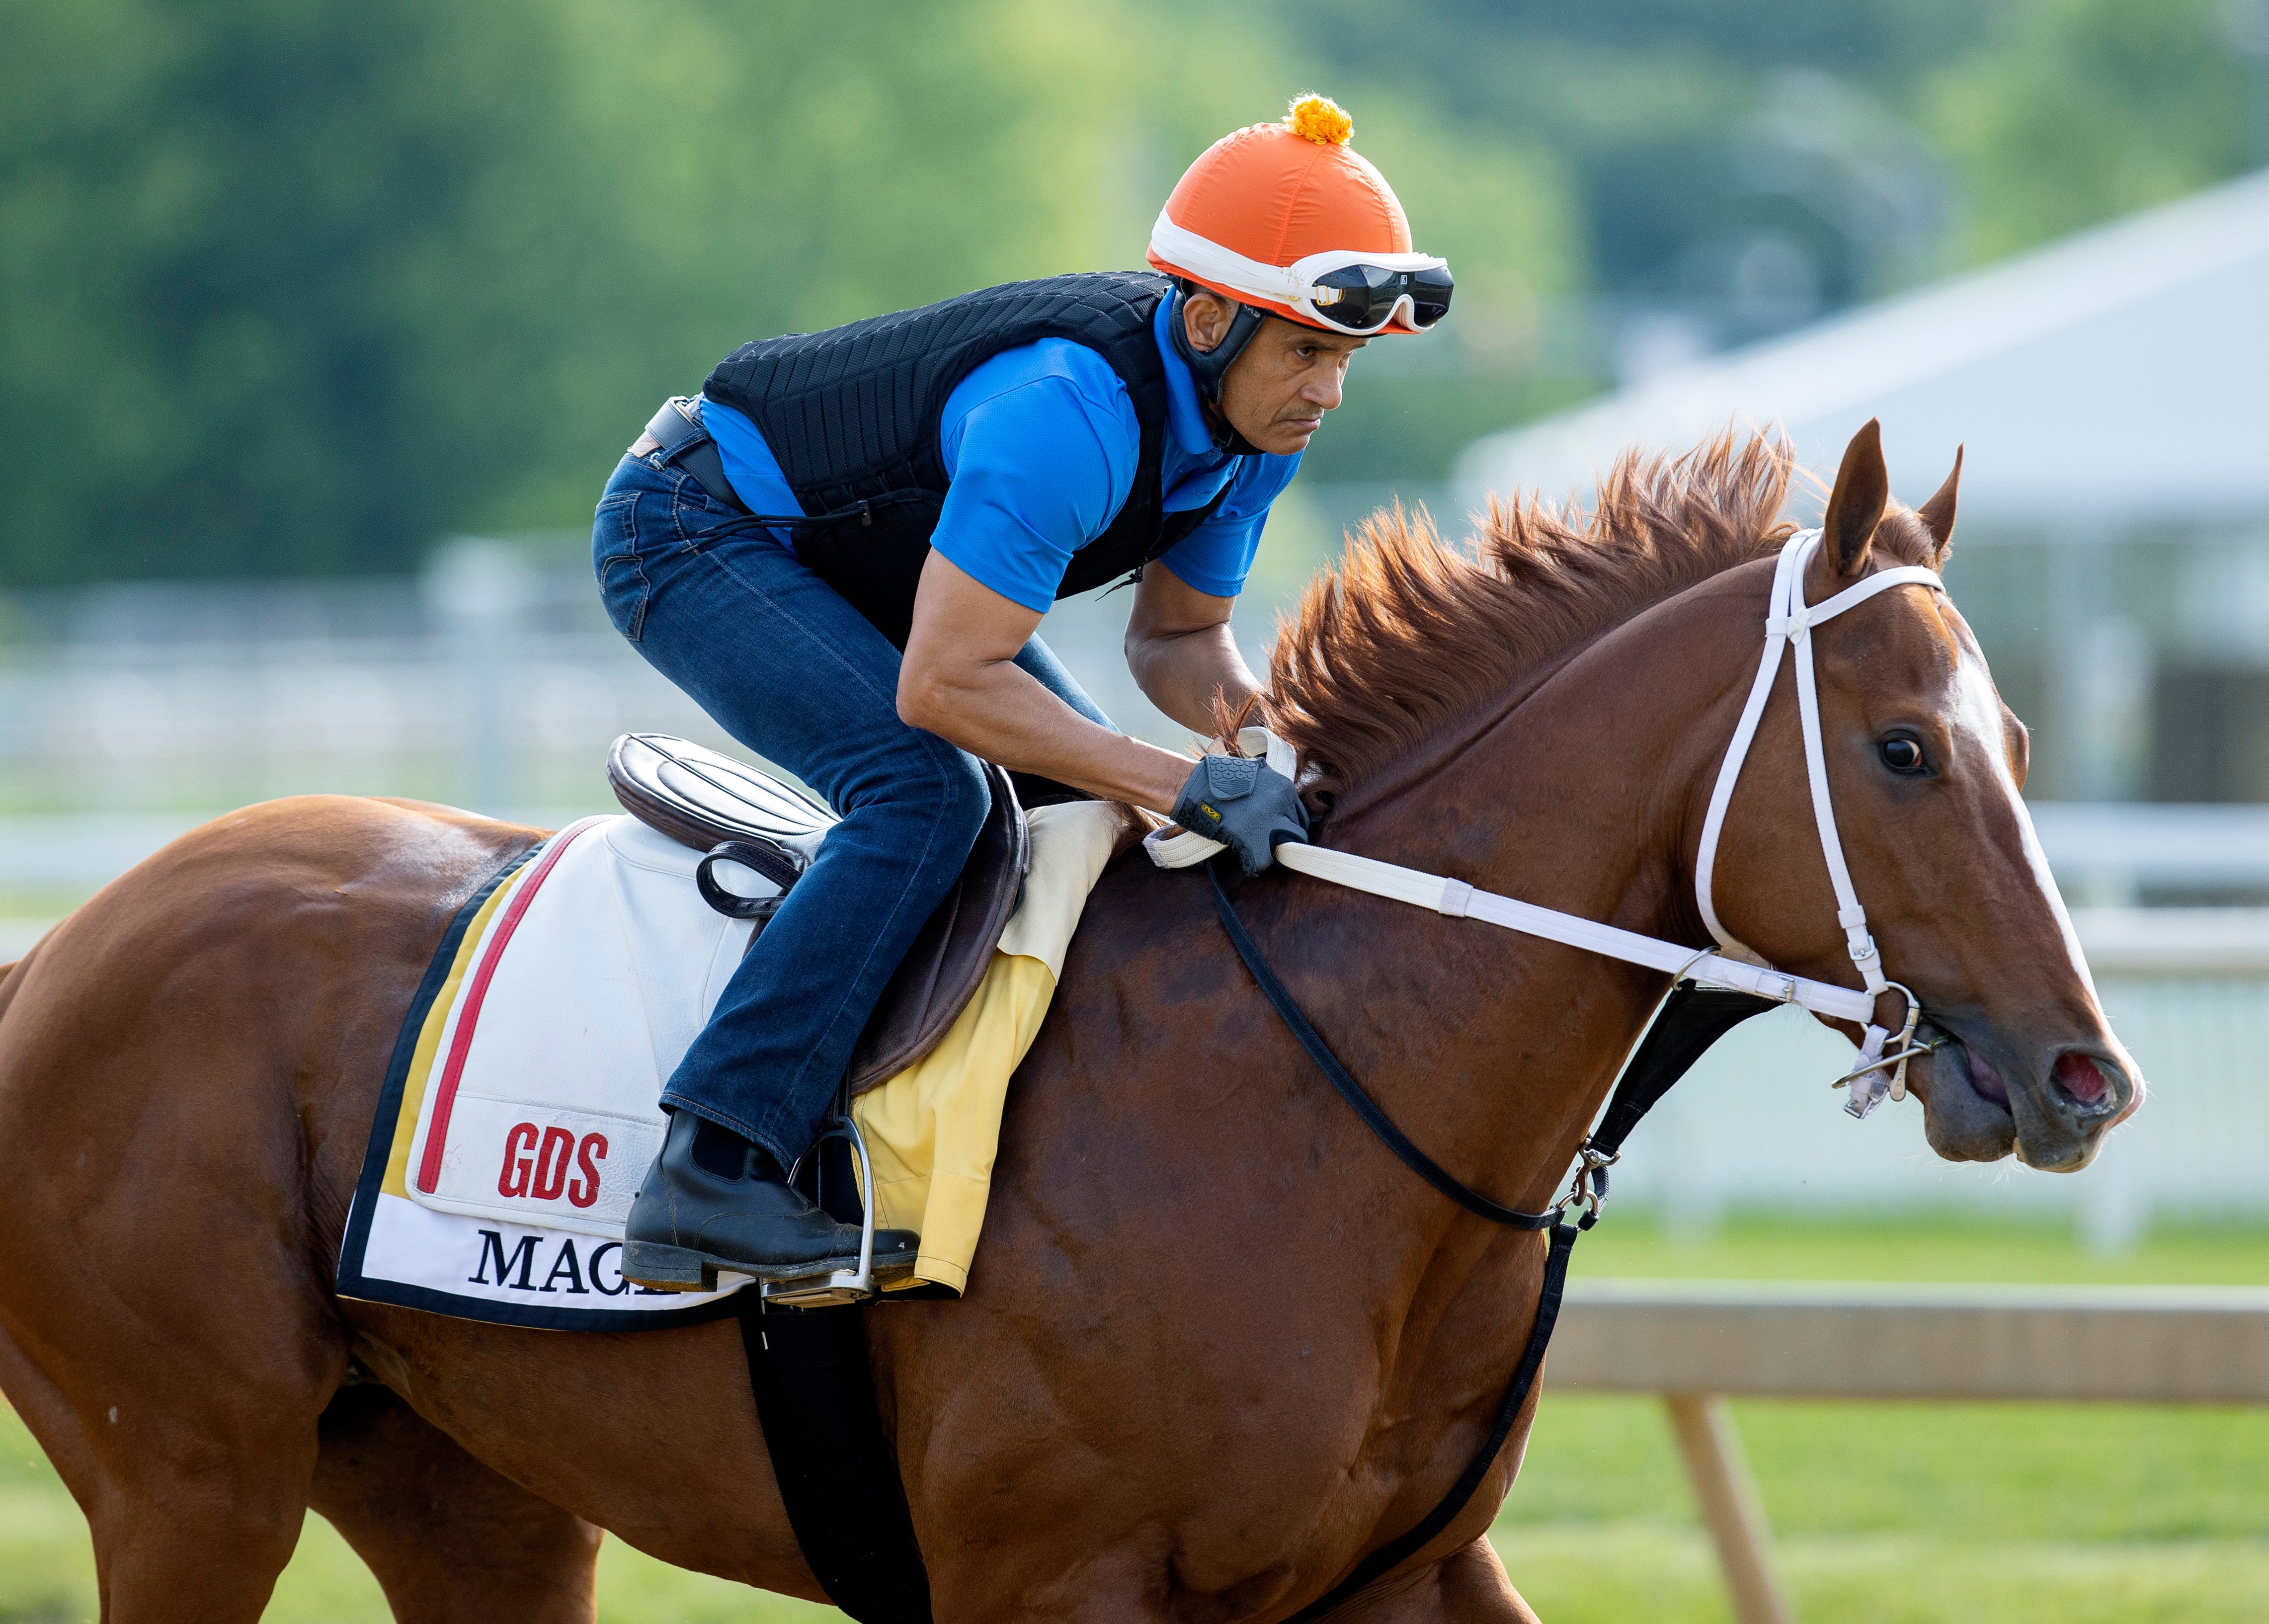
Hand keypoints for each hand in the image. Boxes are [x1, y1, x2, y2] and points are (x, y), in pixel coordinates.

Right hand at [1172, 754, 1308, 874]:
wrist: (1192, 785)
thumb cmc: (1219, 781)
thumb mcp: (1256, 777)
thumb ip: (1273, 792)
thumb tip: (1282, 813)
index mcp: (1284, 787)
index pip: (1299, 816)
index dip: (1288, 826)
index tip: (1278, 833)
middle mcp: (1281, 802)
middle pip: (1298, 833)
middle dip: (1284, 841)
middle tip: (1269, 844)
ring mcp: (1267, 820)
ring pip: (1284, 848)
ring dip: (1272, 852)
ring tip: (1258, 852)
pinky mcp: (1250, 837)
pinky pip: (1262, 861)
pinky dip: (1254, 864)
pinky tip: (1246, 861)